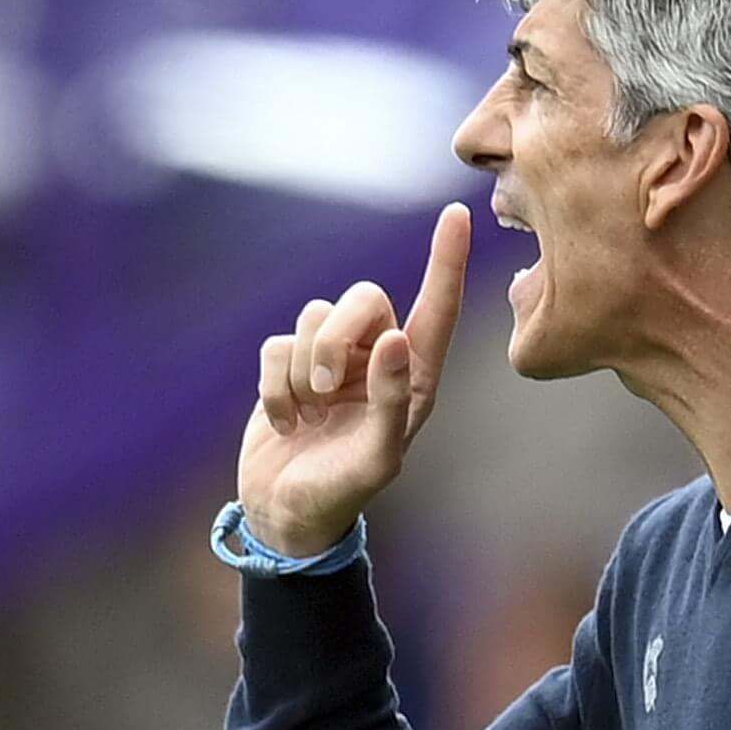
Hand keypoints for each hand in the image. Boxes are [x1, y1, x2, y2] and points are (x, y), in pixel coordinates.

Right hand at [236, 202, 469, 558]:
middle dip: (335, 338)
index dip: (446, 261)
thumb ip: (391, 402)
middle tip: (324, 390)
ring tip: (306, 415)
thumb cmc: (342, 493)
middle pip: (361, 299)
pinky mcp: (288, 367)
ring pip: (314, 318)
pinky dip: (274, 386)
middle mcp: (376, 360)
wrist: (285, 515)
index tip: (456, 214)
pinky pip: (276, 345)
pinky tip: (284, 421)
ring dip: (301, 370)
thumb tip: (394, 340)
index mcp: (413, 379)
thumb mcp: (376, 460)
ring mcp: (331, 361)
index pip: (436, 310)